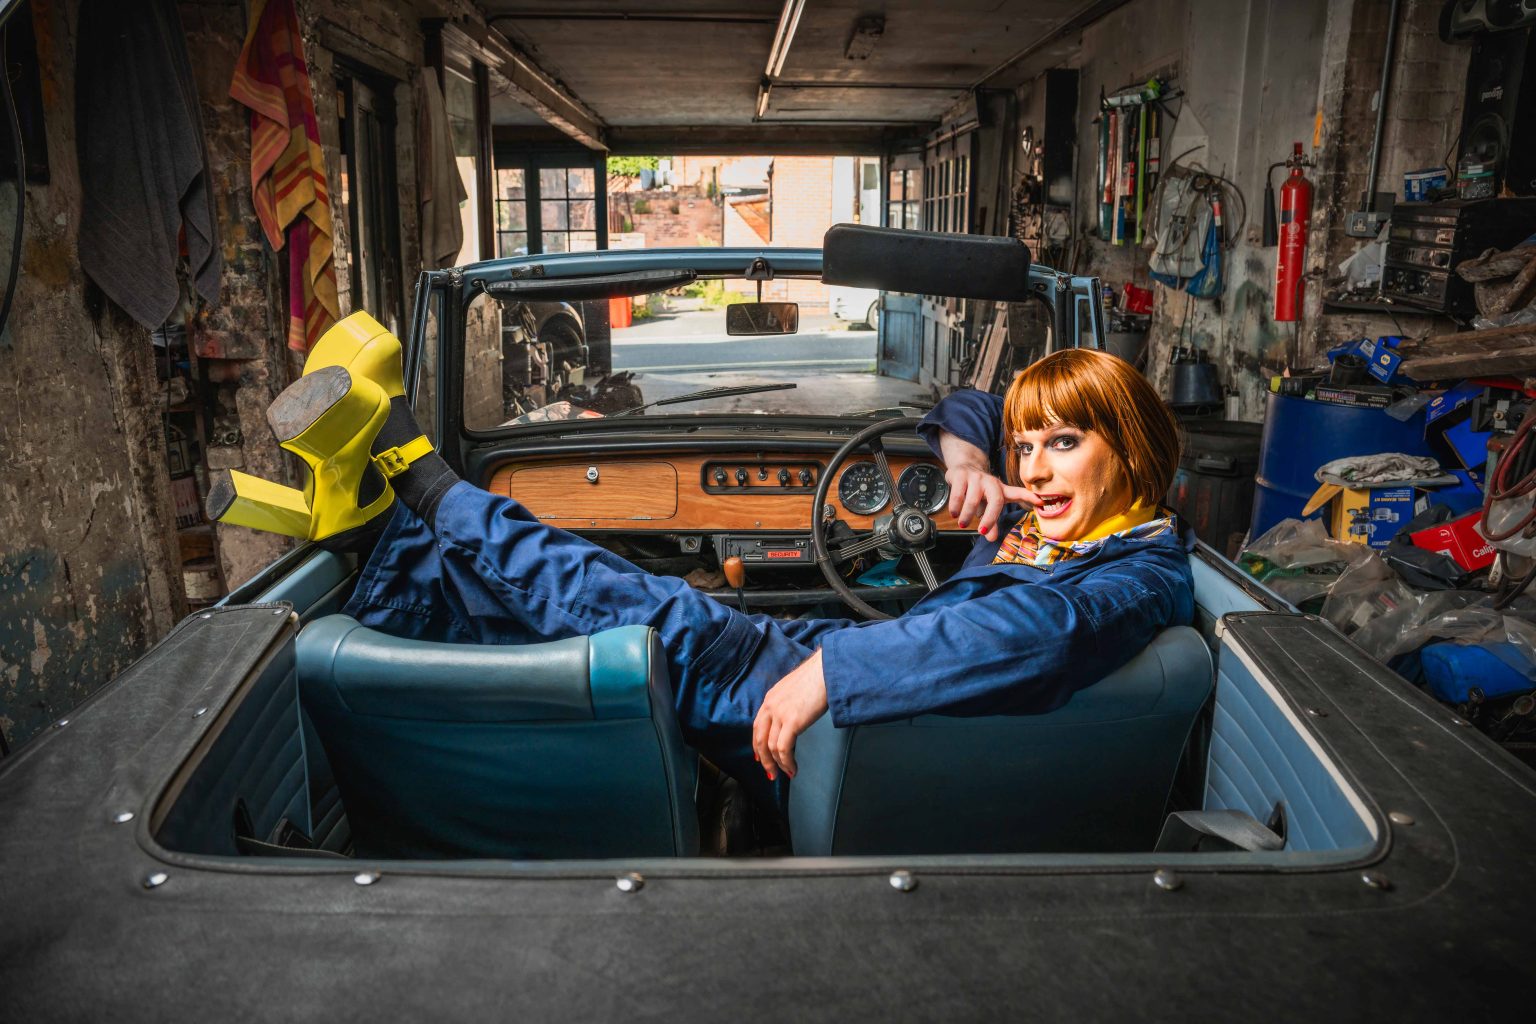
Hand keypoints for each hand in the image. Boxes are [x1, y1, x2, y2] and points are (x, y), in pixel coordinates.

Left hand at [751, 650, 829, 780]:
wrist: (826, 670)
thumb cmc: (818, 677)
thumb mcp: (795, 689)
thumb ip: (789, 703)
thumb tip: (794, 717)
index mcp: (770, 698)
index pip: (758, 725)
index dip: (757, 744)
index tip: (760, 756)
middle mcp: (770, 706)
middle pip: (760, 739)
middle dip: (764, 759)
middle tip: (770, 772)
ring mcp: (780, 714)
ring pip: (771, 747)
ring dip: (778, 764)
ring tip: (787, 773)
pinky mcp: (792, 721)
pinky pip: (784, 749)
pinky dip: (787, 762)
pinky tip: (793, 768)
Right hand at [945, 465, 1034, 541]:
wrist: (962, 467)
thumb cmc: (978, 490)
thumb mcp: (985, 506)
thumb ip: (990, 522)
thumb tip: (991, 538)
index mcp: (1000, 490)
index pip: (1017, 493)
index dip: (1029, 497)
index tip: (1040, 502)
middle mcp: (990, 482)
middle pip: (996, 500)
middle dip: (990, 518)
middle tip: (982, 532)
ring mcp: (975, 478)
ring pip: (973, 498)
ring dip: (967, 514)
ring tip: (963, 523)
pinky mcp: (960, 475)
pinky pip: (958, 493)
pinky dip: (955, 505)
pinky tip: (954, 513)